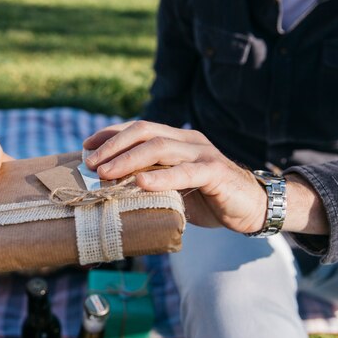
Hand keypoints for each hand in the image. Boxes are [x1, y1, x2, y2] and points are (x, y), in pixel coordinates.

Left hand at [83, 121, 266, 232]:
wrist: (251, 208)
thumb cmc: (207, 199)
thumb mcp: (173, 187)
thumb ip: (150, 180)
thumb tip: (111, 186)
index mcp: (177, 140)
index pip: (139, 129)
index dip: (111, 135)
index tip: (86, 146)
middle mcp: (188, 140)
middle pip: (145, 132)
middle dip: (113, 145)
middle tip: (90, 163)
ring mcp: (203, 153)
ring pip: (160, 147)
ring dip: (128, 159)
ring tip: (105, 172)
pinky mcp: (215, 172)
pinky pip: (185, 172)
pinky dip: (161, 177)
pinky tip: (141, 182)